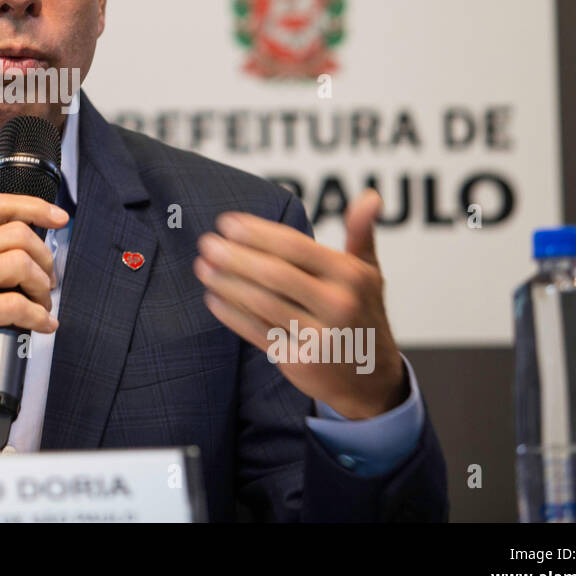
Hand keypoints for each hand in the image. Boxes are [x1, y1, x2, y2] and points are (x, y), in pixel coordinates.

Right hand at [0, 193, 67, 406]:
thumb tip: (20, 260)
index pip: (0, 205)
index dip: (36, 207)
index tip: (59, 217)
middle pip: (19, 234)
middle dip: (45, 258)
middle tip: (47, 281)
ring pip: (22, 265)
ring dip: (43, 288)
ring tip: (42, 305)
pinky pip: (17, 306)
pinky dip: (39, 317)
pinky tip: (41, 325)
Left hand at [193, 189, 406, 419]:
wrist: (372, 379)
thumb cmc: (362, 314)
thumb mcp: (369, 274)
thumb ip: (361, 233)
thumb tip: (370, 195)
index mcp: (351, 276)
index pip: (296, 247)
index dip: (258, 233)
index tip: (227, 223)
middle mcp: (338, 305)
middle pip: (274, 274)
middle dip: (235, 257)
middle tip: (206, 243)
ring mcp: (319, 337)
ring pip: (262, 304)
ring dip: (226, 283)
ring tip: (202, 267)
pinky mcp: (300, 362)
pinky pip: (258, 333)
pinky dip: (231, 315)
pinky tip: (212, 298)